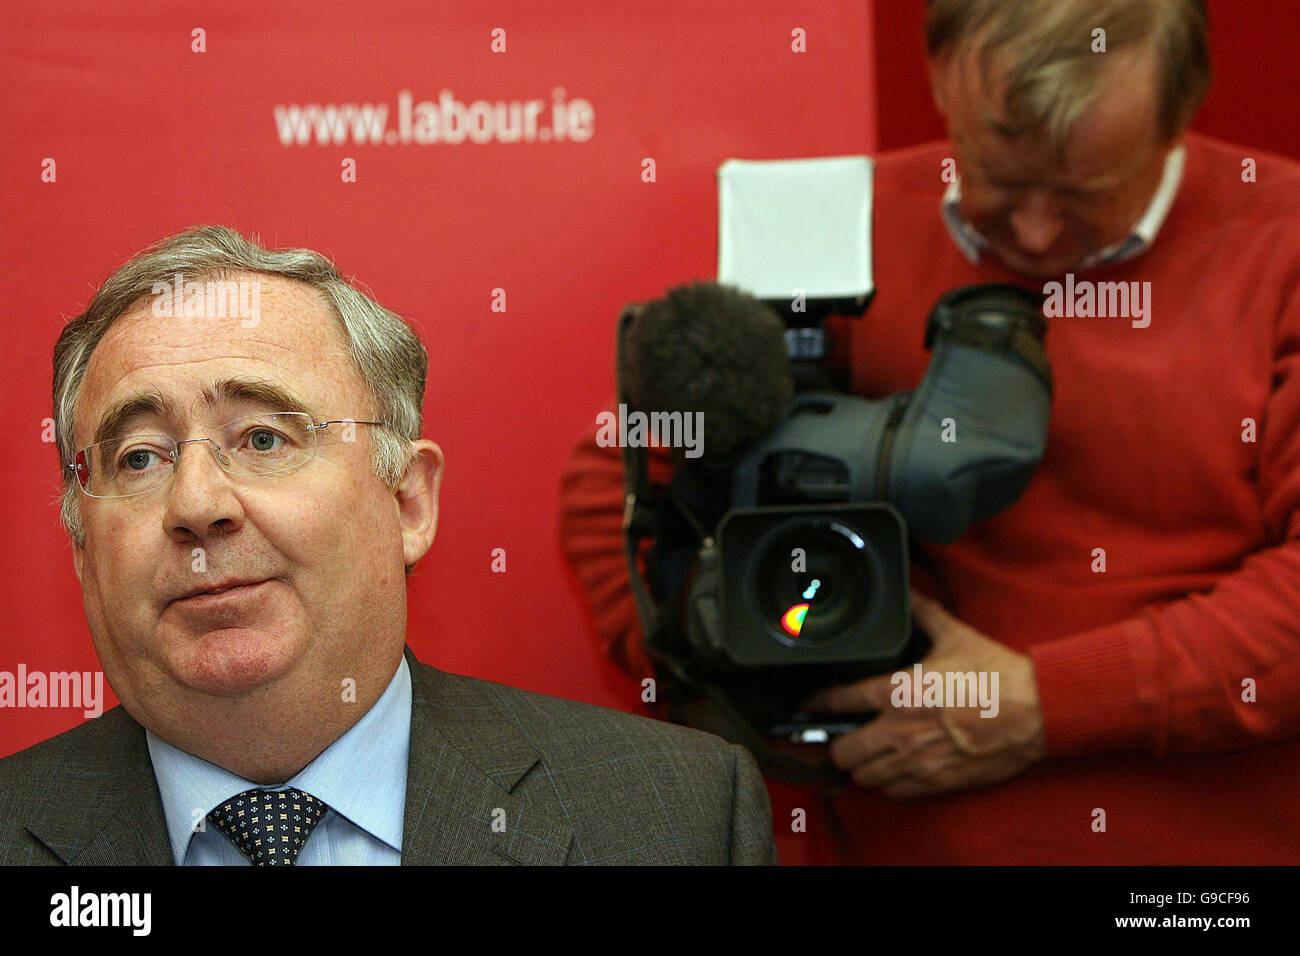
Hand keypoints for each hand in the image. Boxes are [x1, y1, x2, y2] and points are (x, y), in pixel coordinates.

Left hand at [803, 590, 1046, 797]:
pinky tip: (891, 771)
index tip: (808, 704)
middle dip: (835, 745)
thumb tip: (909, 593)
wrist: (1035, 711)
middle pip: (843, 751)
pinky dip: (887, 784)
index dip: (815, 703)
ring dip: (859, 767)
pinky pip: (895, 792)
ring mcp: (917, 759)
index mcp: (899, 691)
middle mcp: (900, 730)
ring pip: (865, 777)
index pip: (839, 700)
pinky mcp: (937, 780)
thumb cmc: (996, 673)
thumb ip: (923, 613)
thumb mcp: (954, 635)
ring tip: (863, 755)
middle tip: (838, 736)